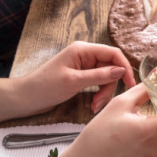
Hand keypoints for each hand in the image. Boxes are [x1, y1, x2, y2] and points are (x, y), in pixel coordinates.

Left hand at [15, 41, 136, 114]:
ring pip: (106, 77)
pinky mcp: (81, 76)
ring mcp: (83, 65)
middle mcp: (85, 55)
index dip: (124, 67)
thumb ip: (99, 76)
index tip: (130, 84)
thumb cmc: (45, 86)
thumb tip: (121, 71)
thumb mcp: (74, 82)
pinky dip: (98, 94)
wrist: (26, 97)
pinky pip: (98, 82)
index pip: (113, 53)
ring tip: (95, 106)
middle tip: (102, 102)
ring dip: (104, 92)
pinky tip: (93, 104)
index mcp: (82, 50)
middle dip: (110, 86)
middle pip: (111, 67)